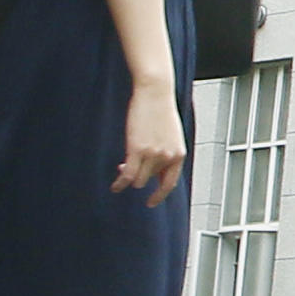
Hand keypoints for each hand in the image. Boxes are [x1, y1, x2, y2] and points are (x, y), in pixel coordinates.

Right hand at [114, 80, 189, 199]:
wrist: (156, 93)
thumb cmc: (161, 111)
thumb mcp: (170, 136)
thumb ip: (164, 153)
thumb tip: (149, 172)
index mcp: (179, 154)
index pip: (169, 183)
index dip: (159, 195)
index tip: (151, 202)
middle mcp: (168, 157)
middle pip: (148, 179)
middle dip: (138, 175)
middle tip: (127, 166)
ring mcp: (153, 154)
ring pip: (137, 179)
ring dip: (128, 176)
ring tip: (121, 166)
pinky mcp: (137, 150)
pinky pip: (128, 176)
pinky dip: (120, 183)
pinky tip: (115, 186)